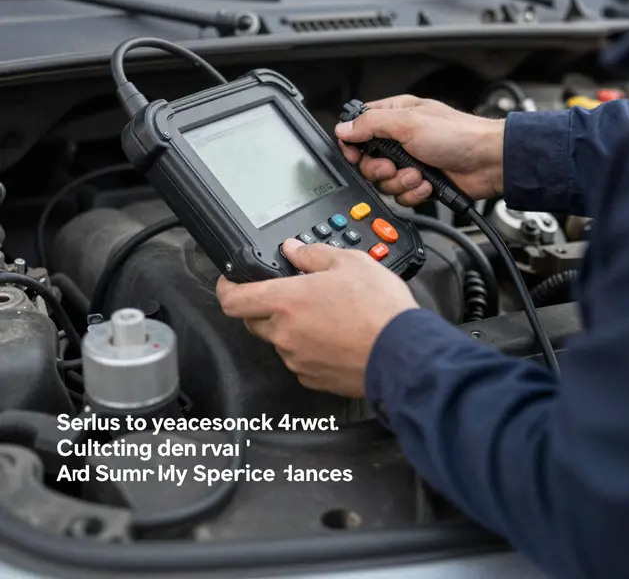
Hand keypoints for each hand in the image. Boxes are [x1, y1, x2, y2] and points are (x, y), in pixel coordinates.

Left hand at [216, 239, 417, 397]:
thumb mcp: (350, 263)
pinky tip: (335, 337)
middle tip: (292, 295)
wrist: (402, 353)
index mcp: (286, 301)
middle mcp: (285, 333)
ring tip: (326, 315)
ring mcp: (297, 359)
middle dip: (265, 306)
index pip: (233, 299)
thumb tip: (294, 250)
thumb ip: (313, 254)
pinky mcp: (312, 378)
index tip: (230, 283)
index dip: (226, 288)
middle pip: (253, 320)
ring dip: (292, 327)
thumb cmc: (379, 310)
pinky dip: (310, 347)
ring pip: (280, 340)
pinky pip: (299, 359)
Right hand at [334, 95, 504, 206]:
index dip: (354, 145)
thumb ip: (372, 124)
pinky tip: (428, 185)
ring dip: (401, 182)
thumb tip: (344, 129)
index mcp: (395, 116)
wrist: (488, 162)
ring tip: (419, 175)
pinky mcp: (421, 184)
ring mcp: (410, 163)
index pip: (359, 129)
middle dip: (380, 169)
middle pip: (368, 162)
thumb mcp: (409, 123)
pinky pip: (402, 197)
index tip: (357, 155)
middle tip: (394, 165)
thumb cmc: (458, 134)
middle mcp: (400, 139)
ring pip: (384, 183)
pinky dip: (414, 194)